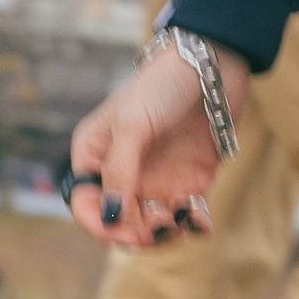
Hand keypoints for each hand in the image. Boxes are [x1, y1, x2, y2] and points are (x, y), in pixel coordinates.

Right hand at [66, 42, 251, 248]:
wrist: (211, 65)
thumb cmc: (162, 85)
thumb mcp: (133, 125)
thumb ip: (119, 172)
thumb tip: (110, 218)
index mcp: (95, 156)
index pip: (87, 205)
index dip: (102, 227)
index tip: (123, 233)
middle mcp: (124, 173)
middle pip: (122, 223)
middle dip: (139, 233)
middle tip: (160, 224)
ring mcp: (157, 179)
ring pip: (154, 228)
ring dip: (167, 233)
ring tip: (183, 217)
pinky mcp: (190, 182)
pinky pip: (187, 217)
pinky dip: (194, 224)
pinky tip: (200, 219)